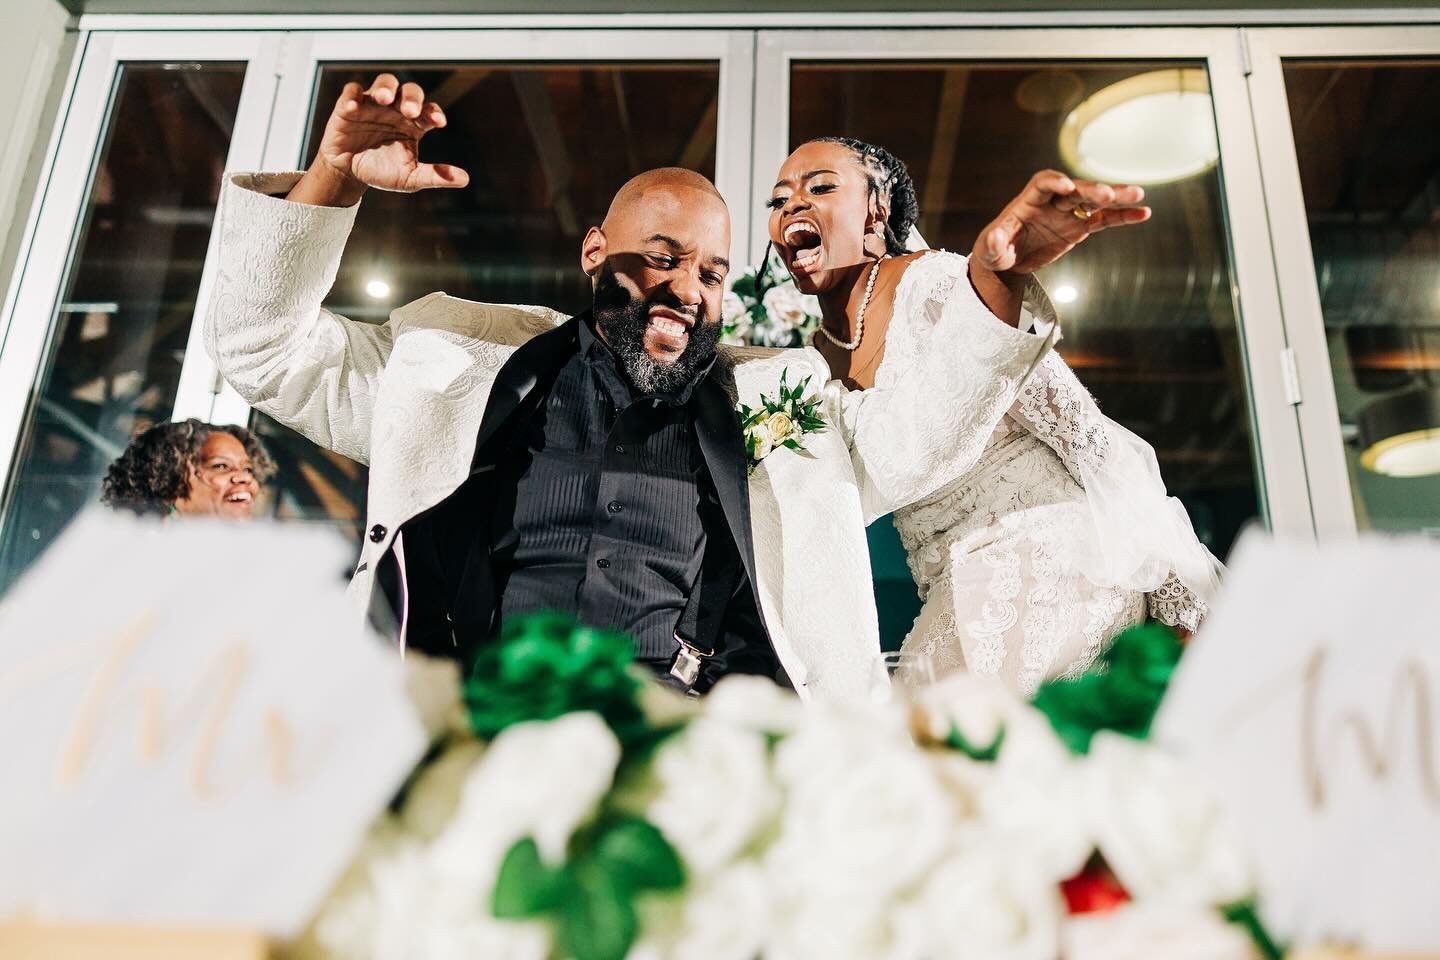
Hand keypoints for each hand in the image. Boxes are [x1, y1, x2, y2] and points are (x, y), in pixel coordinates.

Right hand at [288, 73, 468, 206]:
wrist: (350, 173)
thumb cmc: (382, 171)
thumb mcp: (410, 178)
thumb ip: (435, 176)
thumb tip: (464, 179)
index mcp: (414, 124)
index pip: (429, 111)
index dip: (435, 113)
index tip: (440, 122)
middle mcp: (397, 109)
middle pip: (410, 91)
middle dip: (412, 98)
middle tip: (411, 111)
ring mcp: (374, 104)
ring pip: (384, 83)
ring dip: (386, 88)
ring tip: (384, 99)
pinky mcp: (349, 105)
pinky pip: (352, 92)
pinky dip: (353, 95)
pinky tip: (354, 106)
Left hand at [970, 170, 1150, 276]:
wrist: (1008, 260)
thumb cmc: (995, 251)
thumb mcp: (989, 250)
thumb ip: (993, 242)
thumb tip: (995, 238)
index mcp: (1028, 200)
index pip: (1042, 183)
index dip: (1054, 182)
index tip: (1065, 185)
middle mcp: (1052, 201)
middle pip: (1075, 190)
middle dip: (1090, 190)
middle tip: (1108, 193)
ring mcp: (1068, 212)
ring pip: (1094, 201)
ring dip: (1115, 197)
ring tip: (1138, 194)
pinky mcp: (1080, 226)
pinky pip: (1104, 220)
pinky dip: (1122, 216)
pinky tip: (1143, 213)